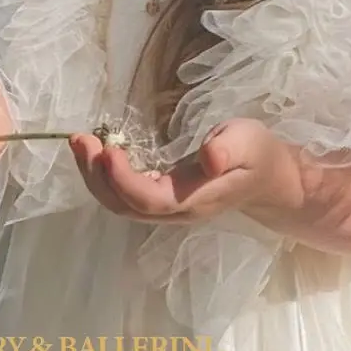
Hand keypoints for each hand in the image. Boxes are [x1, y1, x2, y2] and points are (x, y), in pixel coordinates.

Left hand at [68, 117, 291, 223]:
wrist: (268, 179)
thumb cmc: (258, 154)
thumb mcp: (249, 141)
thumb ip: (228, 148)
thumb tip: (208, 158)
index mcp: (196, 198)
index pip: (150, 199)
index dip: (124, 179)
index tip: (107, 150)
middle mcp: (176, 210)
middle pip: (125, 206)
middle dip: (97, 177)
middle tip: (81, 140)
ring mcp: (167, 208)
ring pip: (121, 203)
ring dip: (95, 177)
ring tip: (82, 143)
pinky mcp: (162, 198)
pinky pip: (126, 195)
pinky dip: (106, 176)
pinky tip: (99, 153)